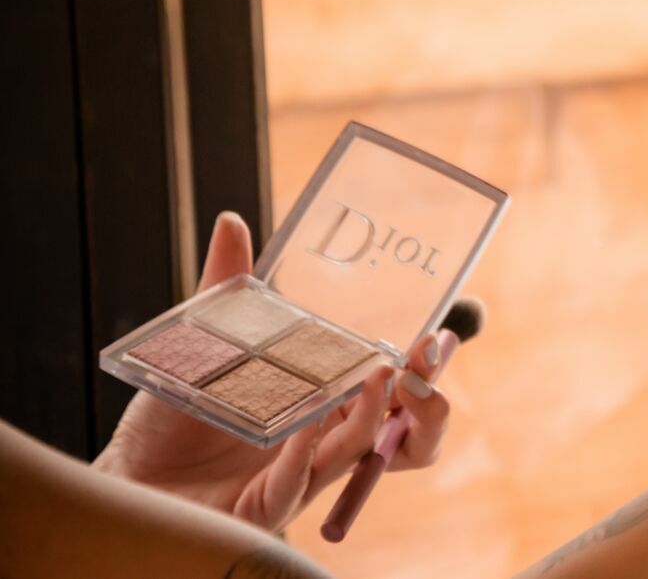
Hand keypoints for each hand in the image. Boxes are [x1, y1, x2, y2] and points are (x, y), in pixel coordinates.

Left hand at [93, 211, 453, 532]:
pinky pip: (295, 482)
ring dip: (372, 418)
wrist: (129, 479)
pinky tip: (307, 423)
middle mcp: (322, 441)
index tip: (438, 329)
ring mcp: (298, 475)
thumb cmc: (173, 419)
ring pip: (357, 454)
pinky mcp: (263, 505)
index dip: (425, 364)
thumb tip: (232, 222)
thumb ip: (226, 288)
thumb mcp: (206, 346)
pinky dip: (304, 452)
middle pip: (403, 431)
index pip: (394, 387)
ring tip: (379, 379)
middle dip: (429, 401)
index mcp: (325, 403)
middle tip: (426, 359)